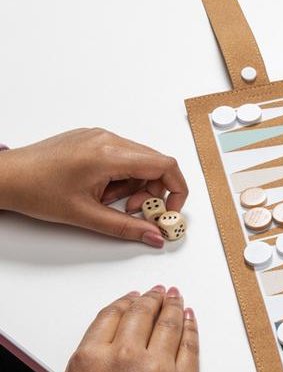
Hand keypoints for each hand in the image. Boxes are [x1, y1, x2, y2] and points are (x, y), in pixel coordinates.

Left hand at [0, 128, 187, 247]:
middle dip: (153, 191)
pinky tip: (102, 190)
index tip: (169, 210)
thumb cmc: (36, 191)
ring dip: (135, 184)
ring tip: (110, 202)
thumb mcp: (86, 215)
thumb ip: (126, 227)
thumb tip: (154, 236)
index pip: (164, 165)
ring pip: (139, 160)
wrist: (6, 177)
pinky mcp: (93, 139)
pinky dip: (122, 176)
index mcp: (109, 154)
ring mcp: (100, 136)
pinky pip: (123, 156)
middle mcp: (108, 139)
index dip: (176, 190)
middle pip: (155, 163)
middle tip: (134, 211)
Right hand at [55, 286, 198, 371]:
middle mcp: (126, 356)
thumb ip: (83, 365)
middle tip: (160, 291)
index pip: (112, 315)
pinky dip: (192, 327)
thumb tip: (100, 344)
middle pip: (143, 313)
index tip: (133, 297)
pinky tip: (191, 320)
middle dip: (153, 298)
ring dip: (174, 306)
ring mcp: (160, 368)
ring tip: (177, 298)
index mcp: (93, 358)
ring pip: (170, 323)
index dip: (125, 302)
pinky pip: (191, 345)